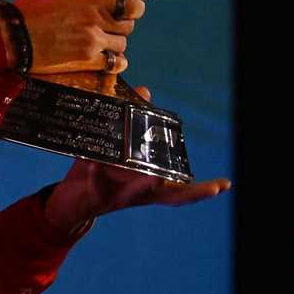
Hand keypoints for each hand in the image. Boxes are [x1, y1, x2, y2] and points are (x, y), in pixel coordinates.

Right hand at [12, 0, 145, 73]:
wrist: (12, 36)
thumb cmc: (25, 11)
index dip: (132, 3)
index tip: (129, 7)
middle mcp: (97, 15)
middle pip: (129, 22)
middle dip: (123, 24)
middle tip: (113, 26)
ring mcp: (94, 38)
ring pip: (122, 42)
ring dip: (115, 43)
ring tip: (105, 43)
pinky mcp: (87, 58)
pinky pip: (115, 62)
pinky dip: (114, 62)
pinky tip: (107, 60)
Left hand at [42, 86, 231, 232]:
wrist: (69, 201)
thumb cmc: (97, 172)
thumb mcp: (117, 146)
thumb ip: (132, 120)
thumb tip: (146, 91)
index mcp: (148, 185)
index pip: (180, 189)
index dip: (202, 190)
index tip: (224, 185)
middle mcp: (139, 194)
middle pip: (168, 196)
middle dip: (188, 193)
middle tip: (209, 188)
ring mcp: (118, 196)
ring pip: (135, 192)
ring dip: (145, 185)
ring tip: (155, 178)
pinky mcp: (95, 193)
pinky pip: (97, 182)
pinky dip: (96, 172)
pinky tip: (95, 163)